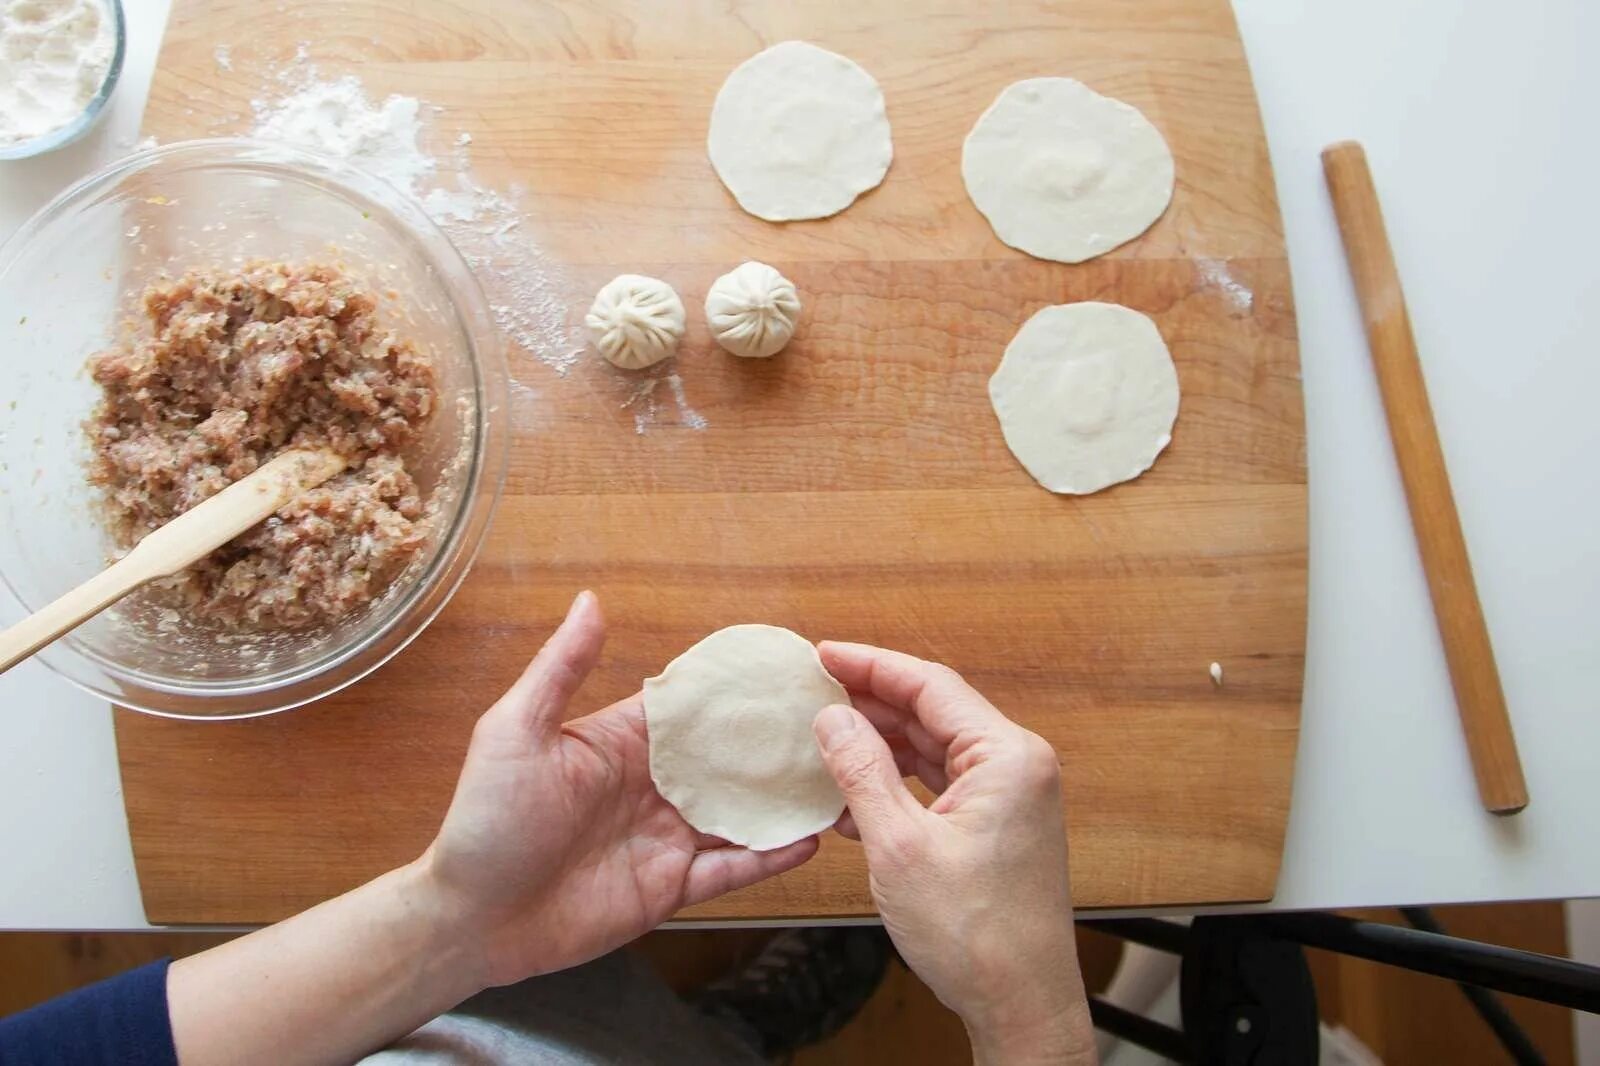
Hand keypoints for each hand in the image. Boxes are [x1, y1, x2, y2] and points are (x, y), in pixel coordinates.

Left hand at [419, 591, 817, 986]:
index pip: (691, 708)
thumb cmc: (484, 821)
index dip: (735, 691)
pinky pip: (729, 871)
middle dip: (775, 745)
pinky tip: (807, 841)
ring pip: (739, 815)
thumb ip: (561, 668)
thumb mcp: (516, 732)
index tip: (786, 669)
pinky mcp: (668, 889)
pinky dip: (768, 858)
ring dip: (782, 800)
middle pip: (727, 761)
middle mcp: (651, 786)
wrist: (469, 921)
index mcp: (621, 742)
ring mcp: (663, 838)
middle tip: (835, 724)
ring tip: (837, 780)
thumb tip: (591, 600)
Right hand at [812, 642, 1095, 1065]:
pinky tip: (852, 796)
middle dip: (871, 703)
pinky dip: (897, 784)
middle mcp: (1017, 766)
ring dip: (880, 746)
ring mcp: (1010, 796)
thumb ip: (862, 772)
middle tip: (813, 693)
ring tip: (824, 742)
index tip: (823, 655)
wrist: (1020, 1002)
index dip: (871, 665)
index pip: (930, 685)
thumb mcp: (899, 846)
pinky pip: (941, 784)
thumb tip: (831, 718)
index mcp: (1007, 757)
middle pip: (933, 711)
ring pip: (934, 748)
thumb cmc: (975, 934)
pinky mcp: (997, 825)